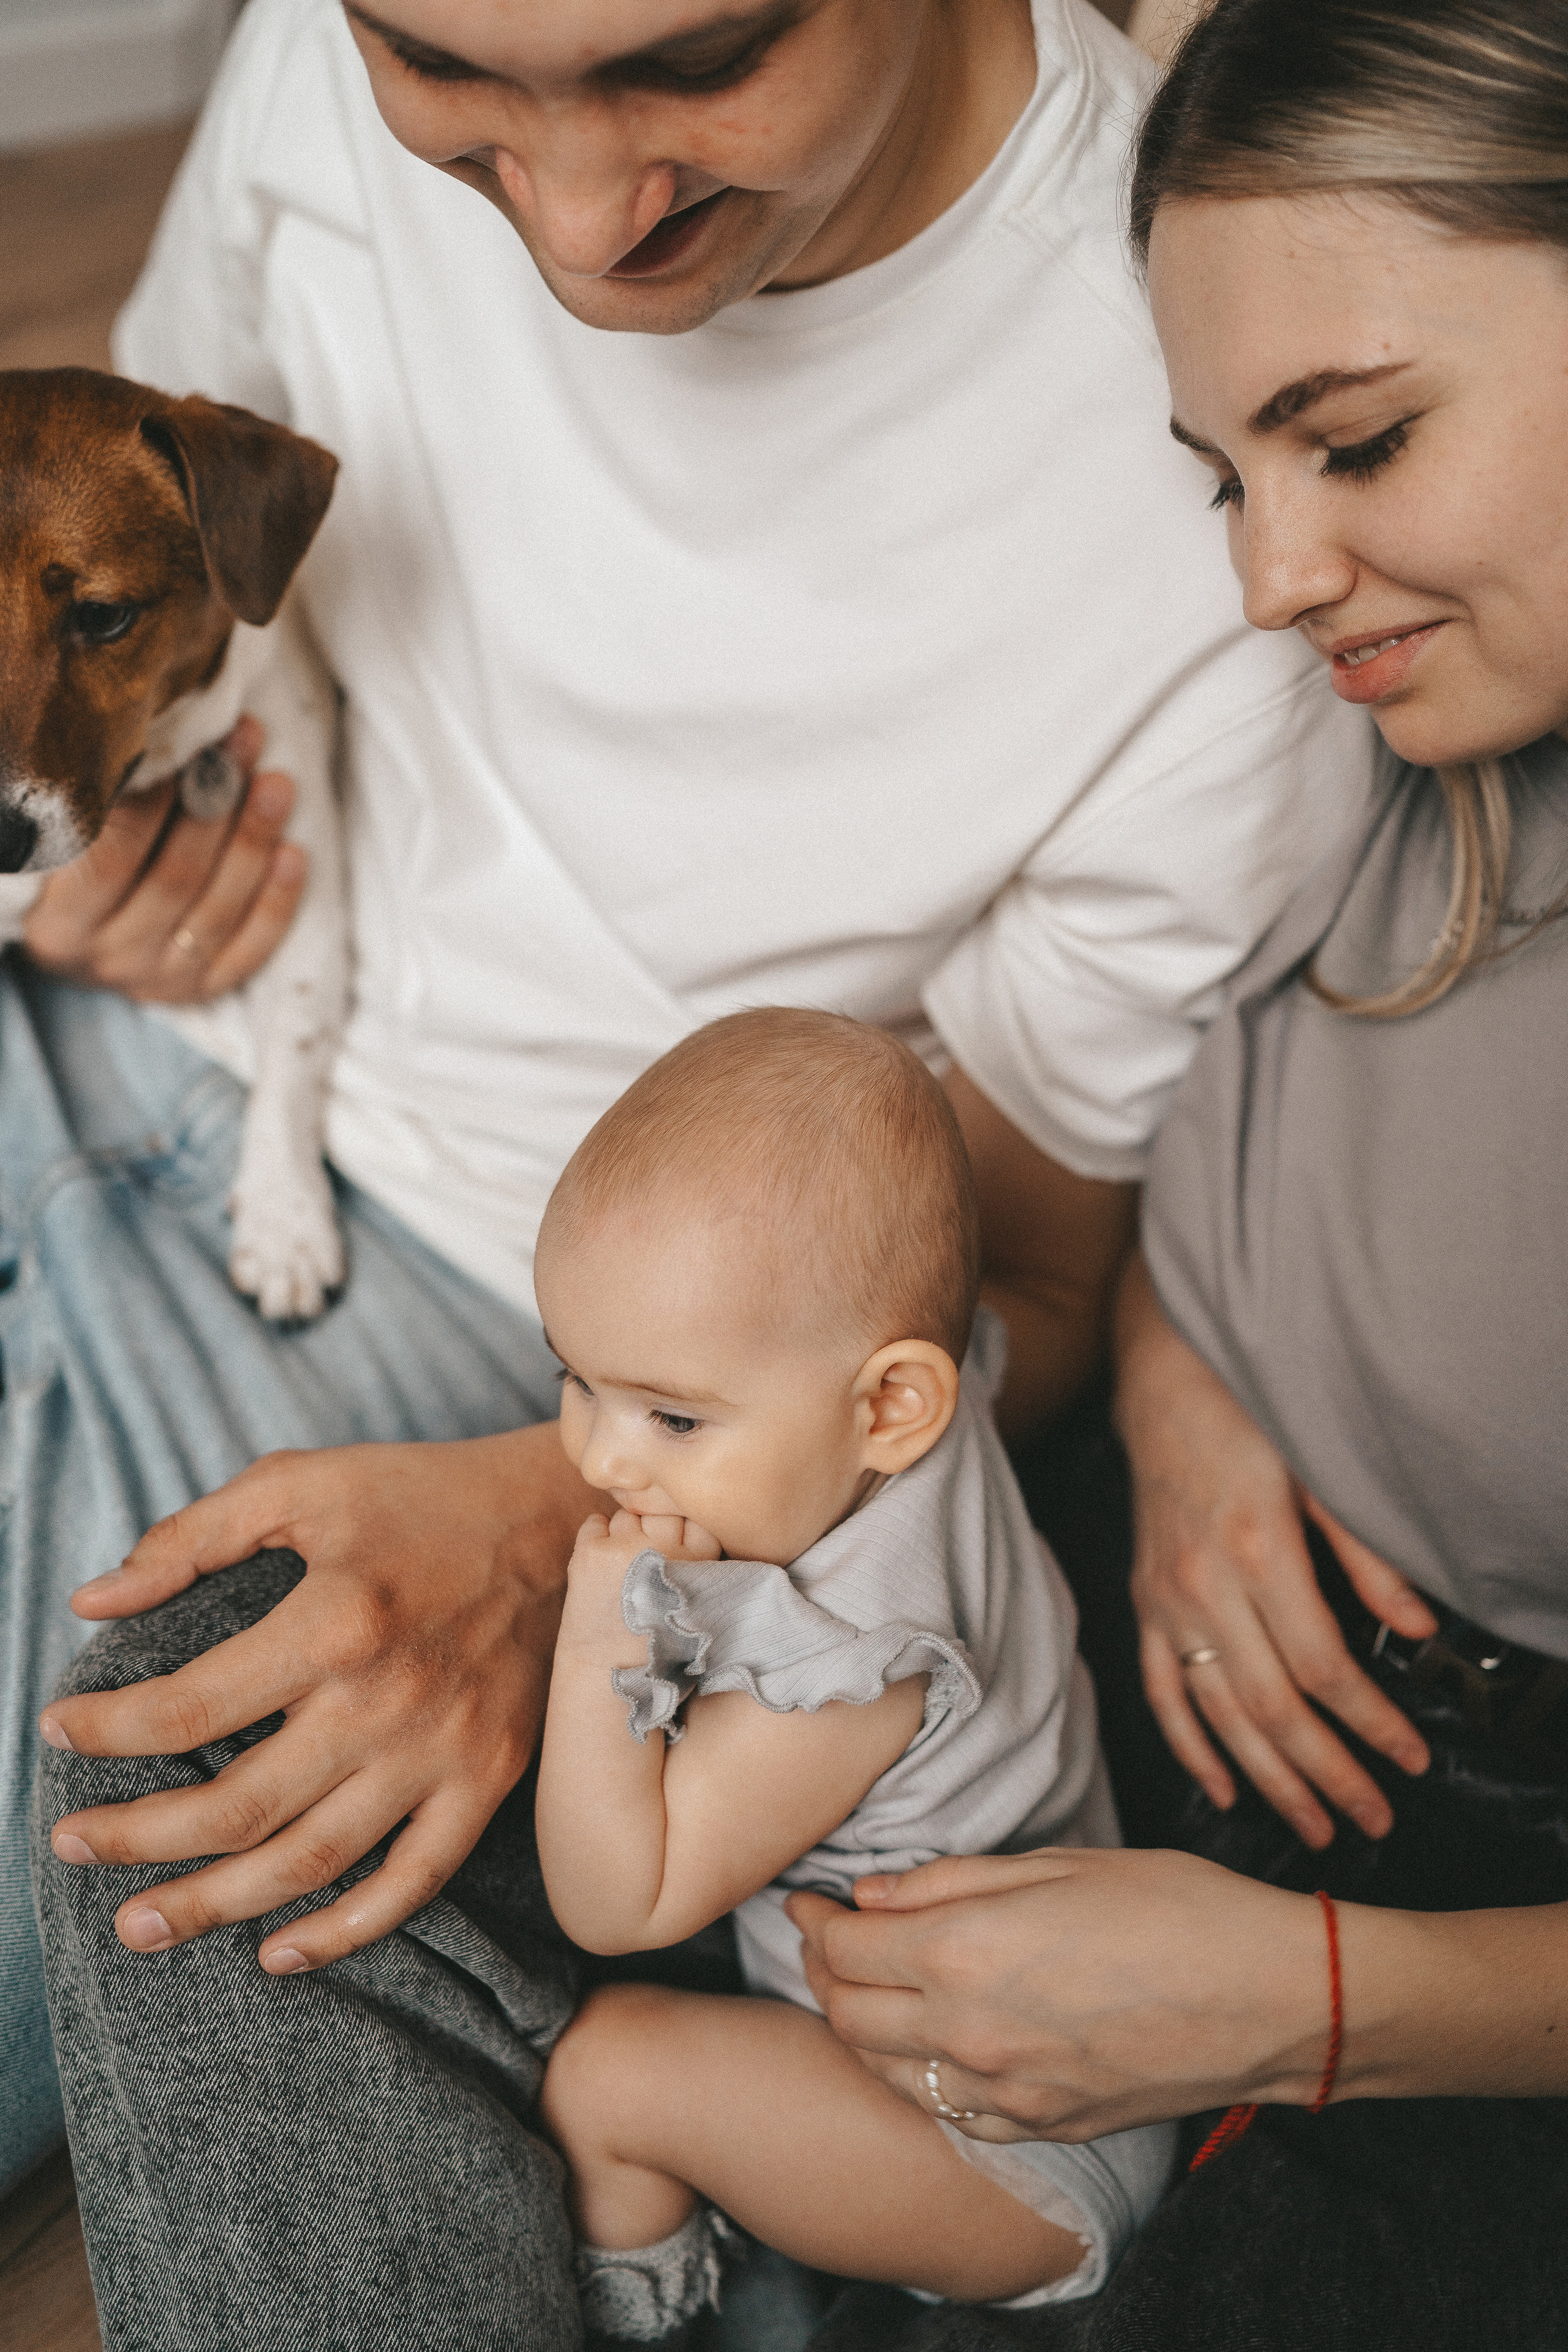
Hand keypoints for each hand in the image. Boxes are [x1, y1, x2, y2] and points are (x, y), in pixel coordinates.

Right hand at [23, 717, 305, 1001]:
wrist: (81, 947)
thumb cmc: (73, 873)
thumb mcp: (67, 849)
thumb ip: (95, 812)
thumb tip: (149, 741)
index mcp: (60, 924)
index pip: (110, 861)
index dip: (151, 803)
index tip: (184, 746)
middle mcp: (109, 958)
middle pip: (174, 880)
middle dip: (214, 806)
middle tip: (244, 744)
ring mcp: (158, 979)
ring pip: (217, 911)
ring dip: (252, 843)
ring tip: (277, 784)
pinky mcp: (201, 990)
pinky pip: (249, 950)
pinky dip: (276, 902)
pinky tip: (295, 854)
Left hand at [40, 1424, 596, 1970]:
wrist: (559, 1518)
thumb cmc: (419, 1495)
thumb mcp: (301, 1483)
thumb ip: (192, 1537)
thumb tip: (93, 1600)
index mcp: (335, 1621)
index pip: (190, 1705)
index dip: (109, 1730)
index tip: (59, 1732)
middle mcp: (384, 1702)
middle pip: (237, 1806)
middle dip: (137, 1838)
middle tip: (71, 1847)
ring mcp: (441, 1753)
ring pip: (309, 1862)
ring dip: (214, 1906)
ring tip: (140, 1926)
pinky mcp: (486, 1781)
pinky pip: (411, 1882)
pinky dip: (344, 1932)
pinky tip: (277, 1952)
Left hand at [560, 1508, 721, 1661]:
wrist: (610, 1675)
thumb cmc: (660, 1645)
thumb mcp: (701, 1606)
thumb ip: (703, 1564)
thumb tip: (692, 1518)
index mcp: (700, 1564)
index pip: (699, 1519)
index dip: (686, 1531)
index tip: (677, 1550)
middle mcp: (666, 1548)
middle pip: (664, 1510)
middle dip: (656, 1528)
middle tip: (647, 1561)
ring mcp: (626, 1547)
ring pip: (629, 1514)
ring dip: (626, 1533)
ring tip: (624, 1568)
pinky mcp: (591, 1552)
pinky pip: (595, 1522)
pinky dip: (597, 1536)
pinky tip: (602, 1564)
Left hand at [790, 1847, 1332, 2141]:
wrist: (1271, 1999)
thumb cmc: (1177, 1908)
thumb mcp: (1059, 1863)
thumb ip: (950, 1882)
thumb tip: (871, 1896)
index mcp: (965, 1950)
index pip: (842, 1949)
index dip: (813, 1922)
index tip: (811, 1901)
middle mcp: (969, 2031)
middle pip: (845, 2015)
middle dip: (821, 1973)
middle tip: (824, 1939)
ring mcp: (1004, 2091)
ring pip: (884, 2072)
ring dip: (859, 2028)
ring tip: (866, 1987)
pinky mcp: (1040, 2125)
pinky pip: (946, 2110)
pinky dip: (918, 2076)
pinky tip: (930, 2042)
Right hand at [1116, 1254, 1434, 1847]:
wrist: (1163, 1386)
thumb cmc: (1247, 1420)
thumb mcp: (1321, 1472)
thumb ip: (1368, 1556)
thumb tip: (1417, 1630)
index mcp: (1257, 1551)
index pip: (1322, 1667)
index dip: (1371, 1723)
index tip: (1411, 1759)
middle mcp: (1205, 1587)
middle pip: (1271, 1707)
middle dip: (1327, 1774)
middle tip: (1373, 1819)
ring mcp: (1166, 1602)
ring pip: (1217, 1714)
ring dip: (1268, 1780)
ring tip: (1315, 1826)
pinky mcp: (1143, 1605)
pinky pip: (1161, 1693)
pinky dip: (1189, 1747)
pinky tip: (1221, 1788)